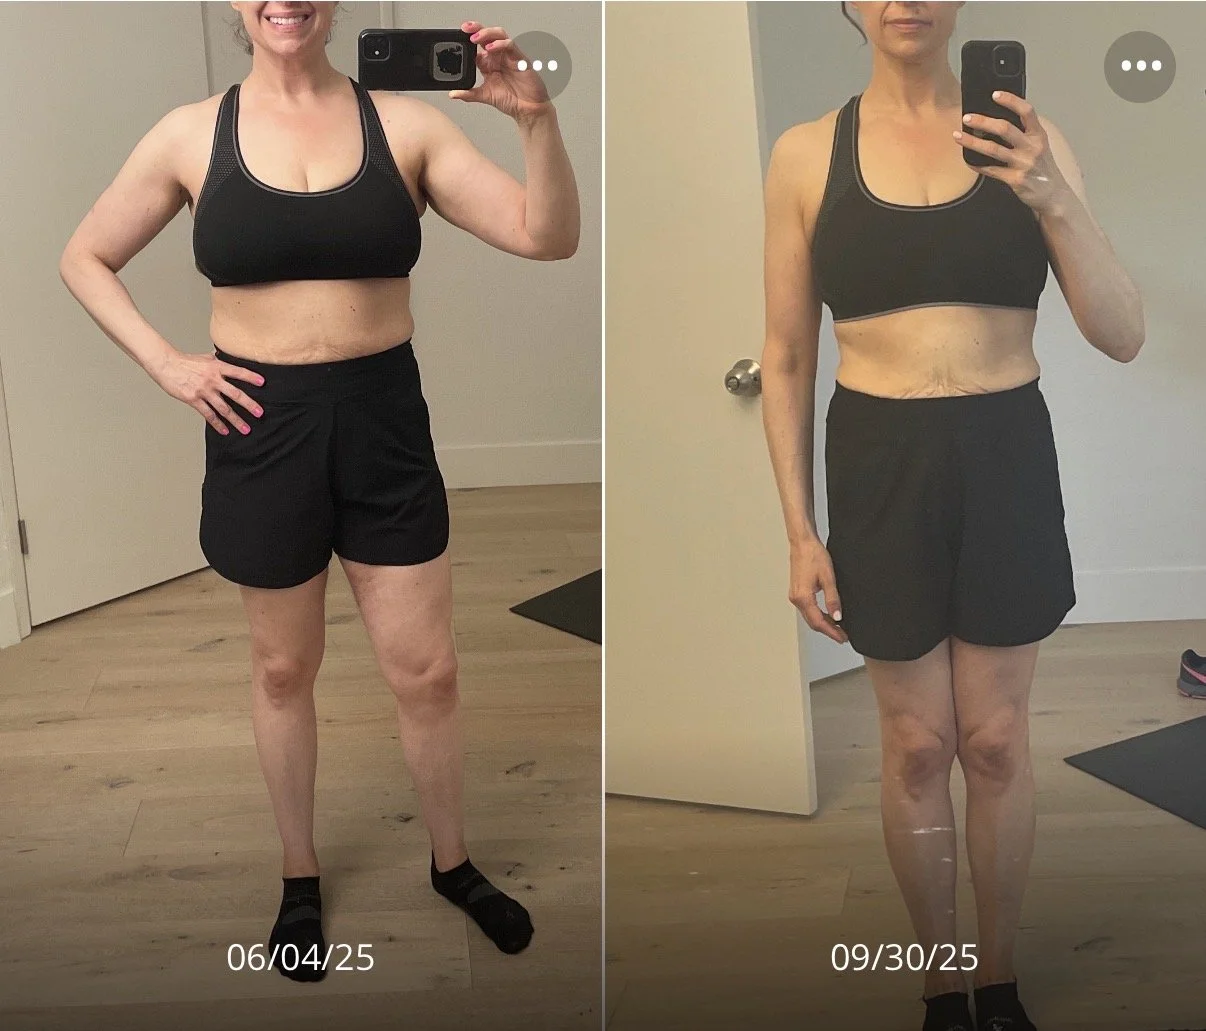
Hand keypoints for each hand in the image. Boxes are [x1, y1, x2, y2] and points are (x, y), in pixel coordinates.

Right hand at [149, 349, 264, 435]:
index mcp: (217, 367)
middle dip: (249, 405)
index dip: (250, 377)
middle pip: (235, 394)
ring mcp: (203, 391)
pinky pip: (208, 414)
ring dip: (236, 420)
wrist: (166, 365)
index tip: (263, 383)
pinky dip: (217, 424)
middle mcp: (212, 379)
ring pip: (223, 408)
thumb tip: (228, 358)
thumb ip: (218, 361)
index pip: (238, 372)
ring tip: (246, 429)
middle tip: (260, 413)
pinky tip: (225, 431)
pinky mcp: (193, 399)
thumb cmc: (186, 361)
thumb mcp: (205, 358)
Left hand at [451, 21, 552, 121]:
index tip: (458, 38)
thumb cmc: (513, 100)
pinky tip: (491, 49)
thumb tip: (453, 94)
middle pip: (487, 35)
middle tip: (465, 29)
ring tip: (475, 38)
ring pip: (498, 35)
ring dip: (487, 33)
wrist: (528, 110)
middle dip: (476, 29)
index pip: (477, 46)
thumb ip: (469, 94)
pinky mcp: (520, 59)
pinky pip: (510, 45)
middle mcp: (499, 57)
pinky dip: (500, 44)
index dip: (467, 40)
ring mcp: (509, 56)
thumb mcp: (485, 96)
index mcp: (490, 63)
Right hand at [788, 539, 847, 644]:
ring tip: (838, 627)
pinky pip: (808, 609)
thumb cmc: (813, 555)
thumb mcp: (828, 578)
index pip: (818, 622)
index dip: (831, 632)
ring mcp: (795, 596)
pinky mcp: (797, 592)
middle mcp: (796, 599)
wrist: (802, 543)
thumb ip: (833, 599)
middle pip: (813, 622)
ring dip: (823, 624)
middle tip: (843, 636)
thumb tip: (837, 617)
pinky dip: (818, 615)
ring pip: (810, 617)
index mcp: (803, 597)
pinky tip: (828, 614)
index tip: (842, 638)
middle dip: (828, 630)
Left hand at [955, 91, 1068, 214]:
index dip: (1010, 100)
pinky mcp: (1015, 179)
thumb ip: (1023, 134)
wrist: (1053, 193)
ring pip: (994, 149)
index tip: (994, 94)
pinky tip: (967, 160)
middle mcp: (1032, 147)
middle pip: (1004, 129)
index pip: (1026, 111)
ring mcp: (1023, 163)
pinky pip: (991, 170)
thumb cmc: (1042, 167)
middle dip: (983, 121)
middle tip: (967, 117)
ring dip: (973, 142)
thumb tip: (995, 122)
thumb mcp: (1038, 145)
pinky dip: (977, 164)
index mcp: (1038, 134)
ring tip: (958, 136)